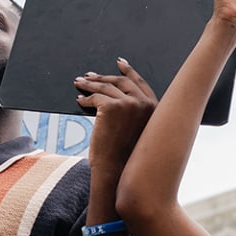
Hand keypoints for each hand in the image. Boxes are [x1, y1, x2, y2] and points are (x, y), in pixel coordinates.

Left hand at [76, 59, 157, 181]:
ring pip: (105, 87)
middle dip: (104, 76)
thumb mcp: (139, 132)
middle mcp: (144, 103)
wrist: (117, 171)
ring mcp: (128, 104)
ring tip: (79, 84)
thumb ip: (136, 114)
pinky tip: (79, 101)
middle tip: (90, 75)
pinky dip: (85, 98)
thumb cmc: (126, 158)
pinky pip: (95, 97)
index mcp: (155, 109)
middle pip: (121, 81)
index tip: (120, 63)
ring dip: (90, 84)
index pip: (140, 83)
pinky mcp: (111, 107)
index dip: (129, 72)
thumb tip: (119, 98)